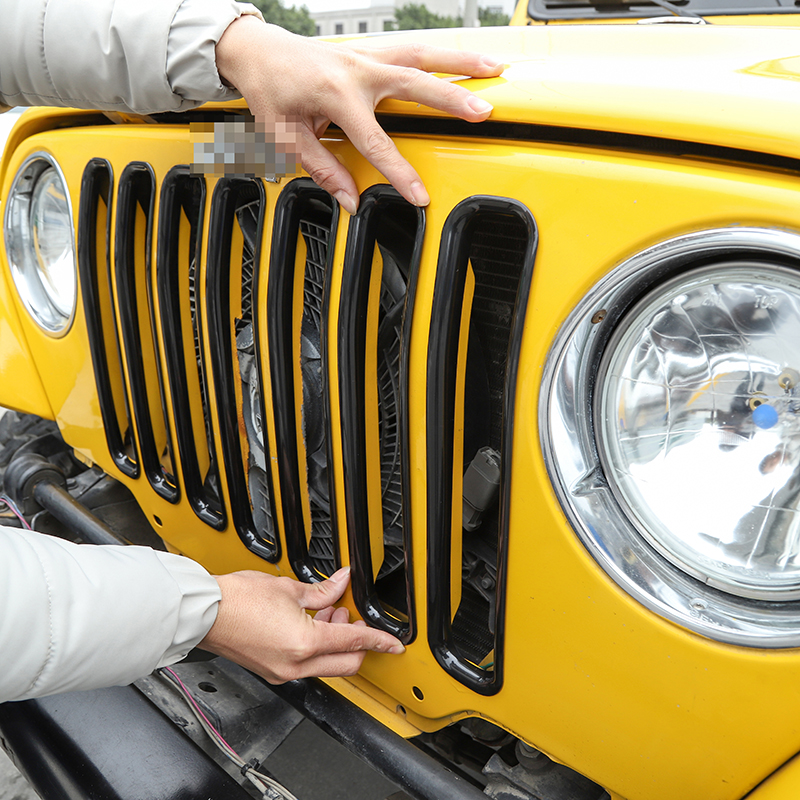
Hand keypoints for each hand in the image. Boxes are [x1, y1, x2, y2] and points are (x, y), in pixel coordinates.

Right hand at [199, 567, 403, 682]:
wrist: (206, 613)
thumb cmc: (238, 600)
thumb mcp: (289, 588)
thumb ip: (322, 589)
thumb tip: (341, 582)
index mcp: (305, 643)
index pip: (354, 641)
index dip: (379, 639)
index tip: (393, 642)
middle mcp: (295, 665)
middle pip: (346, 664)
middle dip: (359, 644)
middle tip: (357, 619)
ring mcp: (282, 672)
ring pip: (326, 666)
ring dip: (336, 644)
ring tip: (331, 613)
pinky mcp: (271, 671)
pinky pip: (306, 665)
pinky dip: (316, 649)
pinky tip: (311, 624)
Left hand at [215, 17, 503, 212]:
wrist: (256, 50)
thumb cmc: (269, 90)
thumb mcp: (286, 137)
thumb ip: (322, 168)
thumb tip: (350, 199)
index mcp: (336, 94)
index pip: (377, 142)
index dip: (400, 173)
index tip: (419, 195)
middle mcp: (357, 68)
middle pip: (416, 84)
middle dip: (453, 99)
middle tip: (484, 111)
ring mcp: (367, 53)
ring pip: (423, 54)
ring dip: (462, 60)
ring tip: (496, 67)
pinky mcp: (371, 49)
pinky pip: (413, 48)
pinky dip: (443, 52)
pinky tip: (466, 57)